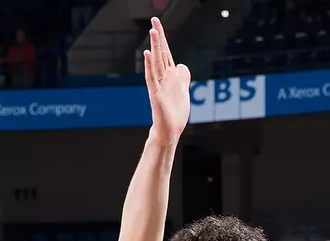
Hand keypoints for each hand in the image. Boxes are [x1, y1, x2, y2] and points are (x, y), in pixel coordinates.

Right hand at [142, 18, 190, 143]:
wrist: (169, 131)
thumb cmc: (174, 113)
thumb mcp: (183, 92)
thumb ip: (183, 78)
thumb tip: (182, 66)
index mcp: (170, 75)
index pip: (166, 53)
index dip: (163, 38)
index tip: (157, 23)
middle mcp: (163, 77)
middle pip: (161, 53)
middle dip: (158, 37)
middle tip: (154, 20)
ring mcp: (158, 85)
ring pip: (156, 63)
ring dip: (155, 47)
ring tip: (152, 31)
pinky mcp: (156, 95)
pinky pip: (151, 78)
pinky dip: (149, 66)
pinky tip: (147, 54)